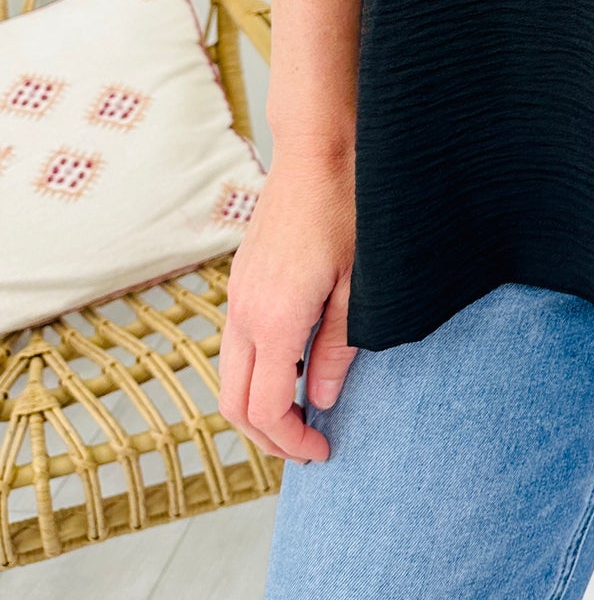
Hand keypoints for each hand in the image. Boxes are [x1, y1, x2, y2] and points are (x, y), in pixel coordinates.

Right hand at [218, 137, 356, 464]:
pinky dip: (256, 371)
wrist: (318, 149)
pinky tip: (294, 365)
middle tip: (309, 446)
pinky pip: (236, 343)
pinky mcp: (242, 278)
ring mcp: (238, 293)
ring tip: (302, 412)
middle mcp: (244, 312)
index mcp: (273, 320)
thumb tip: (323, 397)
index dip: (292, 440)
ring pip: (229, 374)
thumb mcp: (358, 284)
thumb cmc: (348, 209)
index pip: (266, 409)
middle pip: (234, 403)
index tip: (324, 450)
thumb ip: (339, 346)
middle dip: (267, 437)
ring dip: (257, 405)